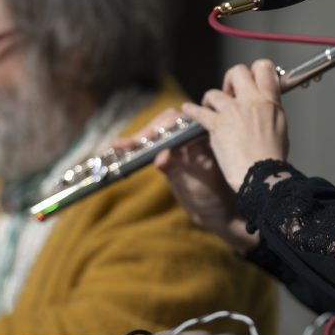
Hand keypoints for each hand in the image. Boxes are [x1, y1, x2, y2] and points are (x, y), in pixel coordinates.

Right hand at [124, 109, 257, 252]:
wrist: (215, 213)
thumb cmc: (213, 198)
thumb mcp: (196, 184)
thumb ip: (178, 169)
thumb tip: (160, 157)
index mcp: (205, 137)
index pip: (181, 121)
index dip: (163, 126)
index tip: (150, 136)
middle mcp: (193, 137)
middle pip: (166, 122)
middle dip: (148, 131)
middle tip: (132, 143)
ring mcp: (180, 145)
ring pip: (158, 132)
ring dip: (138, 137)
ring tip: (121, 145)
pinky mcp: (169, 155)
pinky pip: (152, 146)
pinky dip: (136, 146)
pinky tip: (120, 146)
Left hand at [182, 59, 287, 192]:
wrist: (262, 175)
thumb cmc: (273, 157)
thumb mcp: (280, 127)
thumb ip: (271, 110)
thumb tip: (266, 102)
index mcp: (270, 101)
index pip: (265, 68)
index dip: (256, 69)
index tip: (251, 78)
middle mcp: (251, 101)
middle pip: (237, 72)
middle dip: (231, 79)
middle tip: (230, 90)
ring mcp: (232, 112)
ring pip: (215, 93)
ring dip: (211, 99)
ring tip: (210, 106)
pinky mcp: (217, 125)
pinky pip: (199, 111)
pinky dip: (192, 110)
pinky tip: (188, 109)